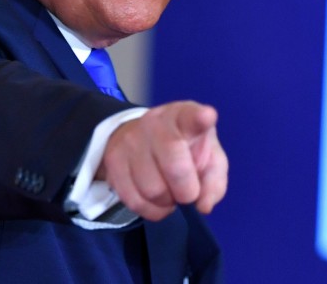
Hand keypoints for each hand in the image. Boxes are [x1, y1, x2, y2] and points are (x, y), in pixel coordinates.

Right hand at [97, 101, 226, 220]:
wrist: (141, 137)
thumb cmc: (185, 149)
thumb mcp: (209, 158)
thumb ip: (213, 180)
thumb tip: (202, 205)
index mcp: (183, 117)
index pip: (191, 117)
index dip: (200, 118)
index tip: (207, 117)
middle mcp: (154, 124)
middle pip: (174, 168)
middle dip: (187, 192)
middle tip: (187, 193)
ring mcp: (129, 141)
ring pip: (153, 190)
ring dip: (166, 202)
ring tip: (168, 191)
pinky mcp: (113, 160)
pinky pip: (134, 201)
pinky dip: (150, 210)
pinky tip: (155, 199)